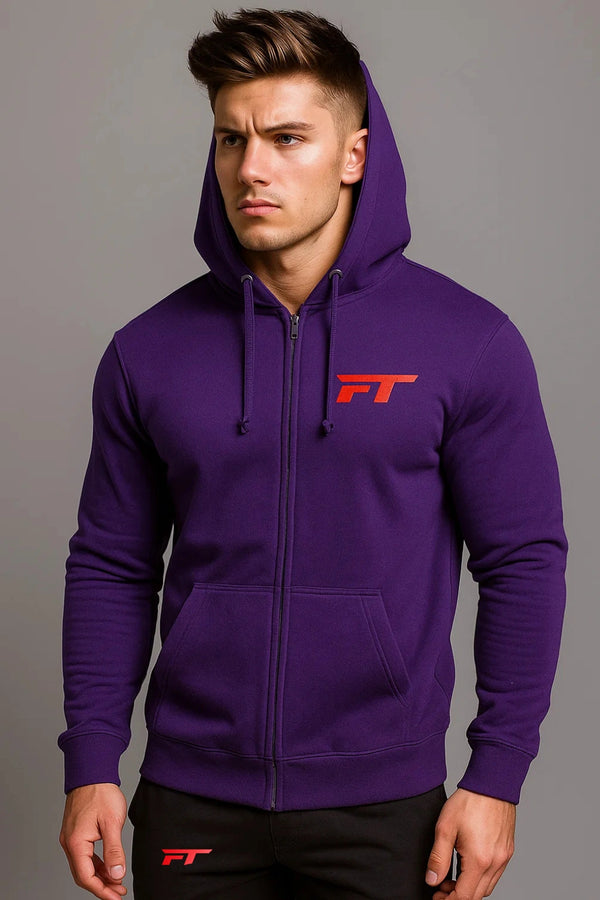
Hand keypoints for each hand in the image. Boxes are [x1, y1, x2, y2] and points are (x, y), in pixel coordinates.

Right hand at [59, 782, 128, 898]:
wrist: (92, 772)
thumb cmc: (101, 793)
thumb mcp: (112, 823)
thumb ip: (114, 851)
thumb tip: (117, 874)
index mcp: (76, 842)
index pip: (86, 877)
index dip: (101, 890)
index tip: (116, 896)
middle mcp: (69, 843)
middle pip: (82, 875)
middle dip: (101, 886)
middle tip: (118, 892)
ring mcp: (71, 838)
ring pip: (83, 866)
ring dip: (99, 876)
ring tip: (117, 882)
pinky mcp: (76, 832)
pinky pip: (84, 855)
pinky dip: (96, 864)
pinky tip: (108, 867)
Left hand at [424, 787, 515, 898]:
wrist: (492, 784)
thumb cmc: (469, 802)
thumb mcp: (445, 828)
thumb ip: (438, 858)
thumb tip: (432, 880)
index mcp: (479, 860)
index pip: (464, 896)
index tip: (436, 897)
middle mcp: (495, 863)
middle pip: (476, 896)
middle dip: (457, 896)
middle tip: (441, 887)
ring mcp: (504, 858)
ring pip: (487, 887)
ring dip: (470, 888)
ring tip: (452, 877)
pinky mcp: (507, 851)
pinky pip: (495, 875)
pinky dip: (481, 878)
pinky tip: (468, 867)